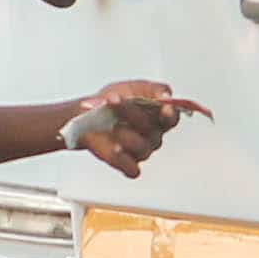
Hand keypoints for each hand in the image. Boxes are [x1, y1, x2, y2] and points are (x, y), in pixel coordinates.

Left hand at [64, 80, 194, 177]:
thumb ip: (154, 90)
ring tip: (112, 125)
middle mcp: (153, 135)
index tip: (164, 108)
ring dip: (126, 135)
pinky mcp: (127, 164)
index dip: (170, 115)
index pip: (172, 119)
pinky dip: (124, 160)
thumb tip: (167, 96)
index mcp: (158, 117)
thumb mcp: (133, 88)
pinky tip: (115, 149)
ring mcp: (141, 150)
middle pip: (153, 131)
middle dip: (134, 114)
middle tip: (116, 102)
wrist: (86, 114)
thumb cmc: (113, 101)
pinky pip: (132, 170)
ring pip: (143, 148)